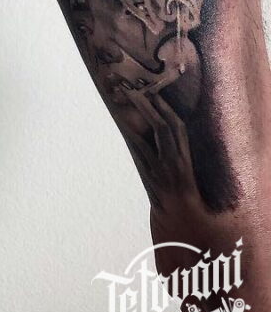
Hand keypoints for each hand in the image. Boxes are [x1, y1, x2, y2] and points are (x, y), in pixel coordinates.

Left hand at [127, 89, 205, 217]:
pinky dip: (134, 135)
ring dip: (141, 113)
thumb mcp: (178, 174)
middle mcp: (178, 161)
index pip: (179, 128)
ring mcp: (165, 168)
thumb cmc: (179, 199)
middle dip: (153, 105)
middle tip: (138, 88)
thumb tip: (149, 137)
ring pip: (155, 134)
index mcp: (186, 159)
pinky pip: (142, 151)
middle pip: (166, 126)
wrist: (181, 223)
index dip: (168, 108)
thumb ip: (168, 156)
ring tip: (128, 97)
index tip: (155, 92)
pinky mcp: (154, 177)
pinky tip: (124, 122)